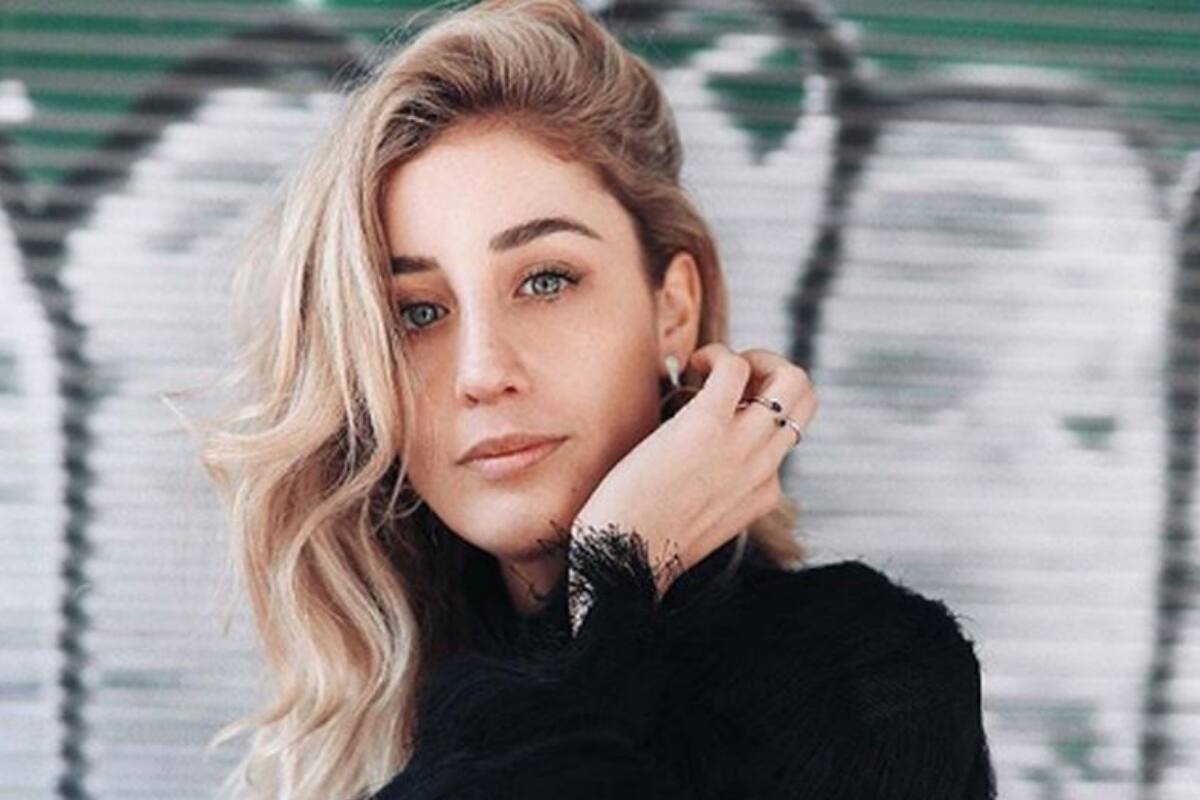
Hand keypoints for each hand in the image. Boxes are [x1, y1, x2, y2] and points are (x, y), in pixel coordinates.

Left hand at [571, 342, 817, 598]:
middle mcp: (763, 468)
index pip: (785, 438)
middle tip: (735, 377)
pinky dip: (718, 354)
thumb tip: (688, 453)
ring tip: (714, 368)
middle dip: (776, 372)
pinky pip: (736, 367)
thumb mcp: (696, 519)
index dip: (754, 410)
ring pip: (791, 379)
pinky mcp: (706, 425)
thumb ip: (709, 490)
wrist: (622, 560)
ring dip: (754, 358)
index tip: (718, 410)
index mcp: (763, 492)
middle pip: (806, 401)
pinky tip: (692, 366)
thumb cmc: (640, 539)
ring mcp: (741, 446)